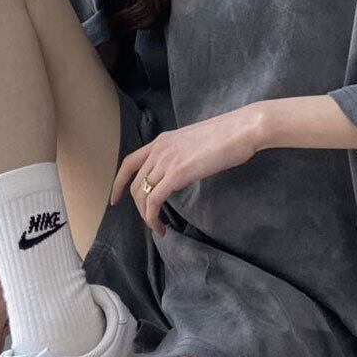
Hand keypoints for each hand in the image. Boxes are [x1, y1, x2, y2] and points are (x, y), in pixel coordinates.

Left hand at [110, 103, 264, 236]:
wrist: (241, 129)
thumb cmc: (228, 135)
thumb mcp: (196, 142)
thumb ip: (183, 154)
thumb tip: (184, 169)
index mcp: (162, 140)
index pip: (130, 162)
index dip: (119, 182)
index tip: (115, 198)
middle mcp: (159, 150)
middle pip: (135, 183)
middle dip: (138, 206)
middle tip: (150, 220)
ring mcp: (166, 161)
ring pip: (142, 195)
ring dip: (146, 216)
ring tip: (157, 228)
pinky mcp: (176, 175)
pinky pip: (154, 201)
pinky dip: (152, 218)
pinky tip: (161, 227)